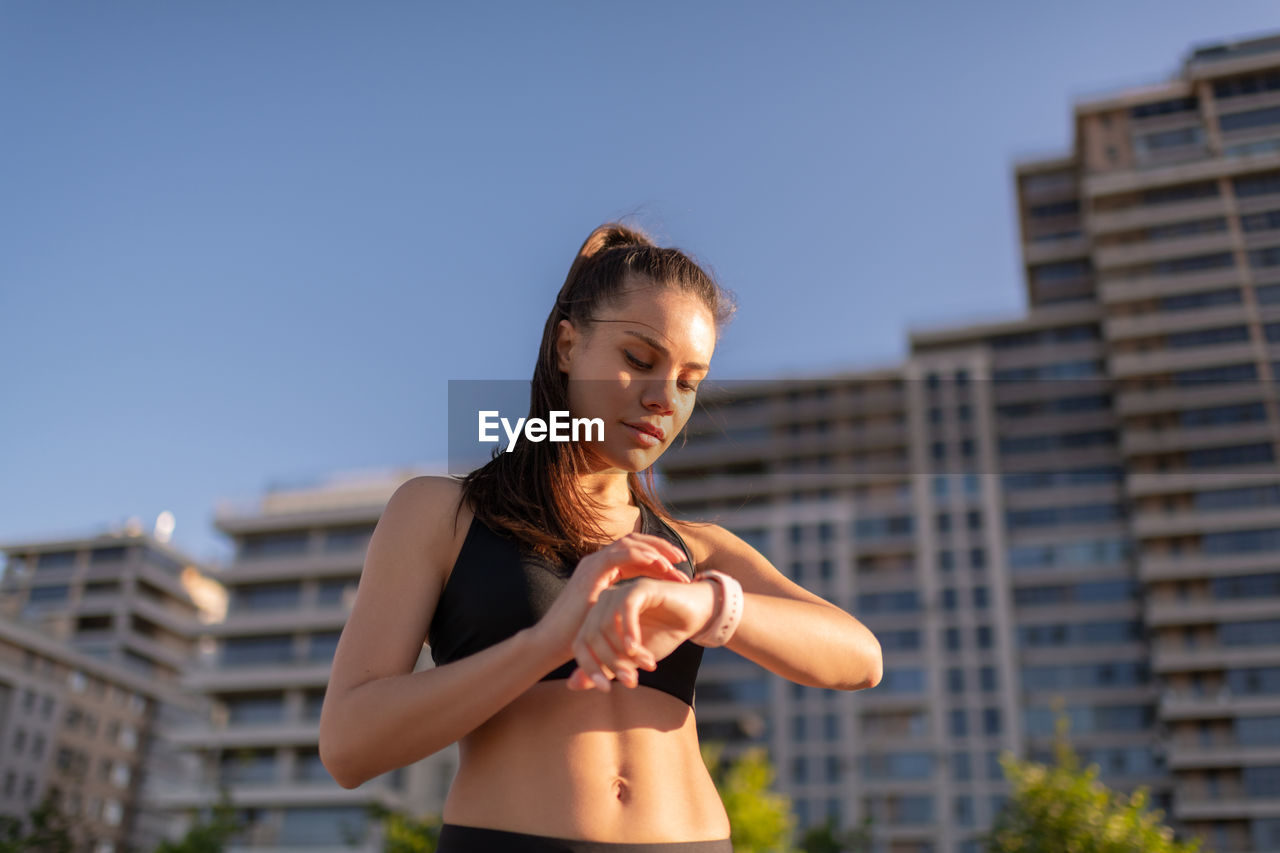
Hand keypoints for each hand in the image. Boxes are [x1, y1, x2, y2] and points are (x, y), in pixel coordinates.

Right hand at [529, 532, 691, 671]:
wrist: (550, 644)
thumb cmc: (577, 638)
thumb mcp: (608, 620)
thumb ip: (624, 611)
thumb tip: (645, 617)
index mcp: (602, 572)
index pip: (635, 555)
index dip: (658, 559)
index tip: (679, 571)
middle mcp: (596, 563)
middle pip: (634, 542)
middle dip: (660, 549)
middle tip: (682, 561)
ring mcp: (592, 564)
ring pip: (629, 543)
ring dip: (654, 550)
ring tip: (675, 561)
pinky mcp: (590, 572)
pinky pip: (619, 554)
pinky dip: (640, 555)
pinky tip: (658, 563)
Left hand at [565, 575, 716, 692]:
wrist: (693, 616)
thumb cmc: (661, 634)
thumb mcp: (630, 659)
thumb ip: (603, 668)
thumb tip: (572, 685)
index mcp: (597, 617)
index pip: (580, 644)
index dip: (589, 668)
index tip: (605, 689)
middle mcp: (604, 602)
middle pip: (592, 636)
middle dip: (611, 664)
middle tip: (632, 681)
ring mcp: (620, 592)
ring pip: (607, 625)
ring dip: (625, 653)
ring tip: (647, 665)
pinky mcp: (640, 587)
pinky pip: (626, 609)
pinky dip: (630, 632)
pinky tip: (638, 649)